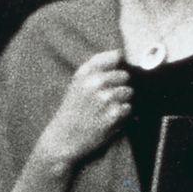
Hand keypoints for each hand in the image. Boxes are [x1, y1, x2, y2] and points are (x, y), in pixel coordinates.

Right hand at [33, 49, 133, 171]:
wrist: (64, 138)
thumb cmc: (73, 109)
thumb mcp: (77, 82)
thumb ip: (96, 65)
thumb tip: (120, 53)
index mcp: (85, 72)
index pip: (115, 56)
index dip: (118, 66)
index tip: (113, 76)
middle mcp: (95, 82)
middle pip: (125, 76)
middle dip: (121, 86)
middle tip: (108, 98)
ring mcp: (105, 99)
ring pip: (129, 92)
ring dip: (122, 101)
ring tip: (107, 109)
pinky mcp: (113, 115)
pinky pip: (128, 108)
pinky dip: (123, 115)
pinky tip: (109, 119)